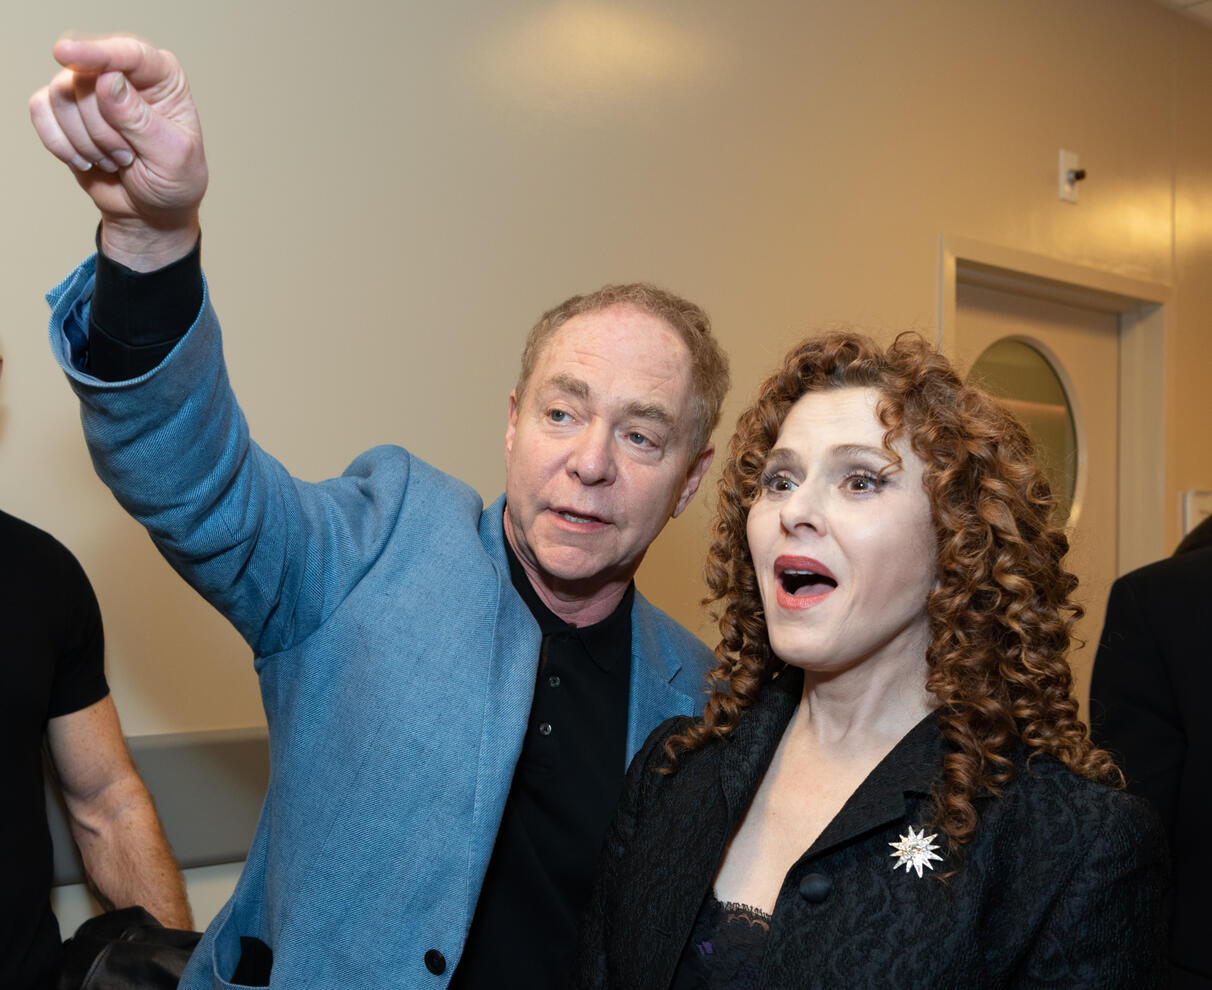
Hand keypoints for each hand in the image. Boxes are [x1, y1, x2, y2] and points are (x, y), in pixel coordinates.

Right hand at [30, 35, 207, 269]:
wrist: (151, 213)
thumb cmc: (173, 182)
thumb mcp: (171, 156)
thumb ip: (140, 119)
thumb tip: (108, 80)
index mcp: (162, 77)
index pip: (127, 54)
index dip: (96, 53)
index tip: (65, 55)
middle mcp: (124, 74)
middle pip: (85, 79)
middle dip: (103, 130)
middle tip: (129, 157)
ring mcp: (90, 89)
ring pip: (60, 96)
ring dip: (86, 142)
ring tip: (115, 160)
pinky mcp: (64, 109)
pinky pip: (40, 111)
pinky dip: (60, 144)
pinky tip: (87, 161)